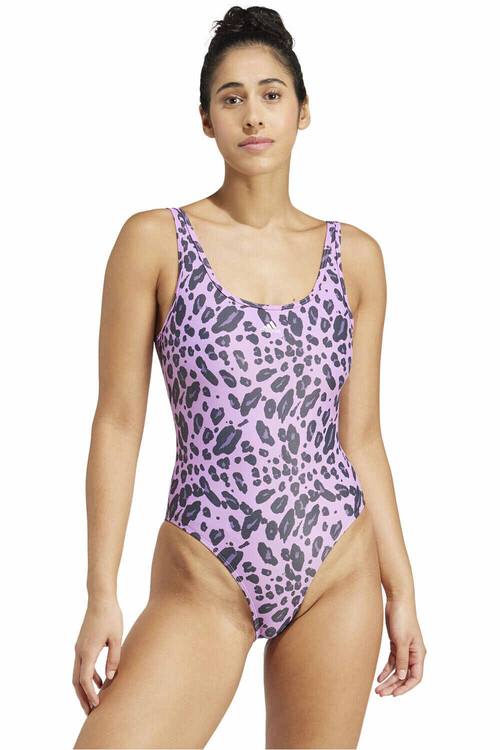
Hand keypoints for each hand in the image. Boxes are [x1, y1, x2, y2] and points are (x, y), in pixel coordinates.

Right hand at [72, 594, 122, 713]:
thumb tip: (111, 677)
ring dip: (83, 688)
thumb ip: (114, 658)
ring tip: (94, 701)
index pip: (84, 679)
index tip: (97, 706)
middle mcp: (79, 651)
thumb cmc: (111, 616)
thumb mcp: (116, 637)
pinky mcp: (82, 644)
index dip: (89, 694)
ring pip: (77, 674)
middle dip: (82, 697)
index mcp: (87, 650)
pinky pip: (82, 665)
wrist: (100, 598)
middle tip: (90, 712)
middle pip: (76, 681)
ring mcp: (79, 647)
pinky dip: (87, 676)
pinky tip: (100, 681)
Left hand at [375, 596, 426, 696]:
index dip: (406, 688)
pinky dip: (386, 670)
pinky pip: (392, 661)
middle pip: (405, 676)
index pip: (416, 677)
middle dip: (394, 686)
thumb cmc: (402, 618)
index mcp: (419, 653)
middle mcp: (413, 653)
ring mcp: (404, 649)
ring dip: (389, 680)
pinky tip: (379, 677)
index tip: (394, 694)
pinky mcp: (396, 644)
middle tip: (381, 694)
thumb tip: (403, 677)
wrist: (397, 601)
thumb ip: (402, 659)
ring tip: (378, 689)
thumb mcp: (401, 640)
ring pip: (398, 670)